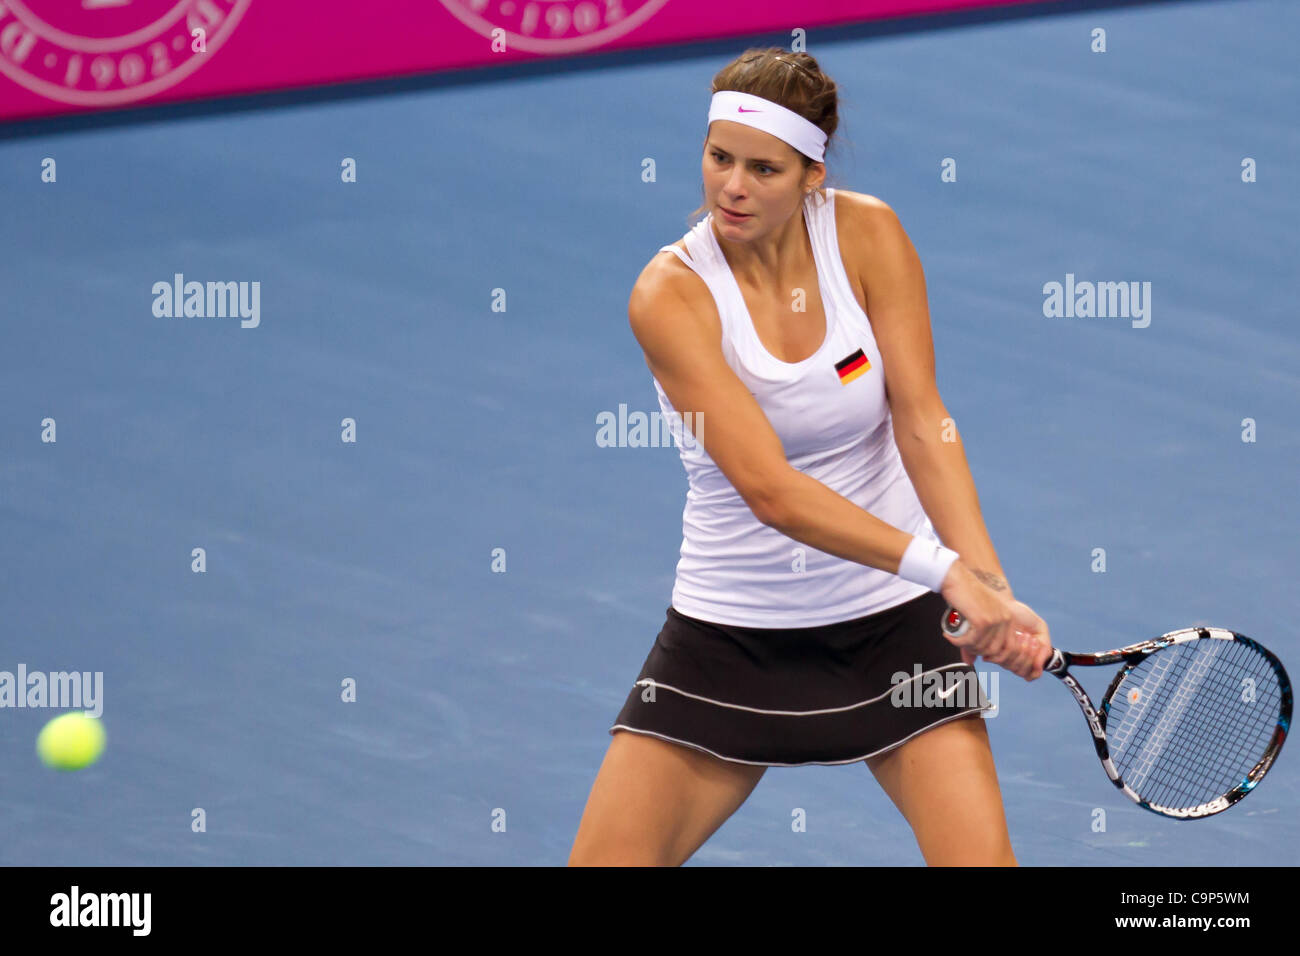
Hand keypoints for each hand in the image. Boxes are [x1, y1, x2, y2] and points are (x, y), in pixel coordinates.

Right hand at [939, 562, 1049, 679]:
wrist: (956, 578)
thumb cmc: (964, 595)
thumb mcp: (978, 617)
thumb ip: (978, 639)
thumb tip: (971, 662)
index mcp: (1009, 618)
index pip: (1008, 649)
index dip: (993, 656)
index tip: (976, 652)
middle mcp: (1006, 619)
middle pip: (994, 651)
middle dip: (975, 651)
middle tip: (961, 643)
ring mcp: (995, 620)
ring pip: (982, 647)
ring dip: (965, 646)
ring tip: (955, 637)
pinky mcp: (982, 620)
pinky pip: (972, 641)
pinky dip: (958, 642)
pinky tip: (949, 636)